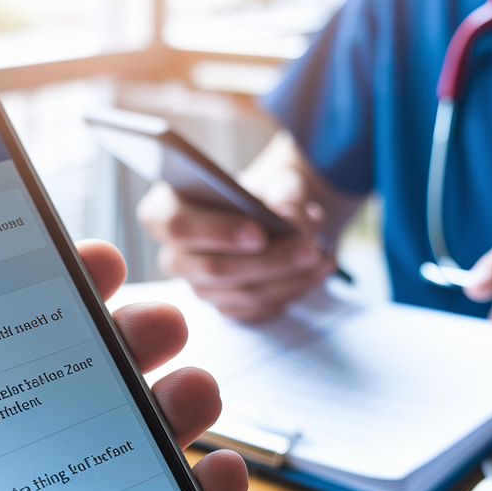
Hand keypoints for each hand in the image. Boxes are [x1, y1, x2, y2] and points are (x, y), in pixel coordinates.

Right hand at [136, 135, 338, 321]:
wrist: (277, 216)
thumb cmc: (264, 193)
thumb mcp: (276, 180)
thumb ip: (283, 193)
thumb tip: (288, 216)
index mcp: (168, 211)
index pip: (175, 225)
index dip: (215, 231)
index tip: (258, 233)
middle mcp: (176, 255)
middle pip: (214, 268)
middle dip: (268, 261)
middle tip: (310, 249)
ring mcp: (199, 286)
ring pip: (242, 294)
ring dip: (289, 278)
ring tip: (323, 257)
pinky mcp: (225, 307)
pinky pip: (258, 309)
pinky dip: (293, 290)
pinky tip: (318, 271)